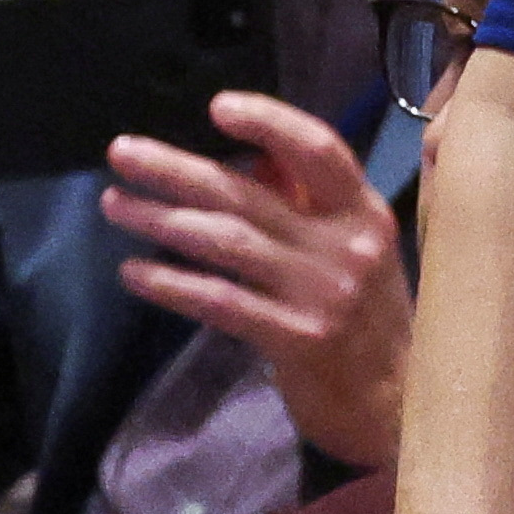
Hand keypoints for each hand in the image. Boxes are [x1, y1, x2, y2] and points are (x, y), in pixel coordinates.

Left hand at [101, 95, 413, 467]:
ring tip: (115, 205)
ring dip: (163, 220)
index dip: (269, 122)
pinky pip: (221, 302)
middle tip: (122, 152)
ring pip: (228, 242)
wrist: (398, 405)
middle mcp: (347, 246)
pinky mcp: (298, 340)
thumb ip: (311, 204)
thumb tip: (255, 157)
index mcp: (364, 212)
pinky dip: (173, 284)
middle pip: (251, 194)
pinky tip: (135, 272)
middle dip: (180, 169)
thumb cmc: (367, 319)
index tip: (216, 107)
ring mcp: (322, 294)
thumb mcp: (354, 250)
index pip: (319, 149)